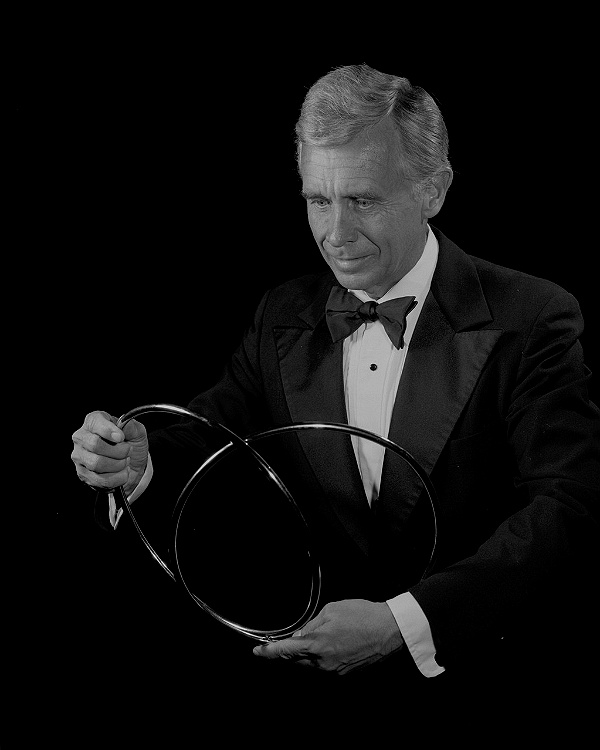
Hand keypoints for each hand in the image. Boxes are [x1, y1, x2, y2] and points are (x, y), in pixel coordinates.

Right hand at [71, 410, 147, 494]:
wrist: (132, 467)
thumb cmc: (130, 445)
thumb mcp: (137, 433)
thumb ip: (131, 427)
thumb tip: (125, 425)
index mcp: (93, 421)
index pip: (95, 423)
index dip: (109, 431)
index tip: (121, 437)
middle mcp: (82, 437)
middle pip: (94, 444)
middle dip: (118, 450)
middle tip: (128, 451)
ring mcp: (80, 457)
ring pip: (97, 463)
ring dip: (118, 465)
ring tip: (124, 462)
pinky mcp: (83, 474)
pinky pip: (100, 479)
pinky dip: (117, 478)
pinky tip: (121, 472)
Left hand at [253, 599, 403, 674]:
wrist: (389, 630)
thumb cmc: (361, 615)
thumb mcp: (331, 611)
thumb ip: (311, 625)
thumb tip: (300, 637)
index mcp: (318, 645)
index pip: (285, 652)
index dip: (268, 652)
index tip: (257, 652)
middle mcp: (323, 662)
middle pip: (296, 660)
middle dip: (289, 652)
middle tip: (288, 640)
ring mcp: (334, 670)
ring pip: (310, 664)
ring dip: (306, 654)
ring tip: (320, 636)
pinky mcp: (345, 673)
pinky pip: (325, 666)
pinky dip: (322, 656)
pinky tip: (333, 642)